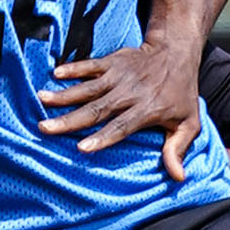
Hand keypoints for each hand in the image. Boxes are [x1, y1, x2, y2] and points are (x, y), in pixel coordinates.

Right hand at [38, 36, 201, 182]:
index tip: (82, 148)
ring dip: (64, 94)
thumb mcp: (189, 122)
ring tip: (41, 100)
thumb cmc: (181, 92)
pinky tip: (55, 74)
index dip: (102, 138)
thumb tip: (178, 178)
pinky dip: (73, 68)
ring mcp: (119, 76)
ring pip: (88, 88)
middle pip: (97, 110)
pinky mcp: (112, 62)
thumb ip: (178, 149)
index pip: (121, 127)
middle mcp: (129, 93)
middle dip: (70, 120)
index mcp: (146, 110)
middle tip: (45, 128)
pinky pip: (90, 65)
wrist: (176, 51)